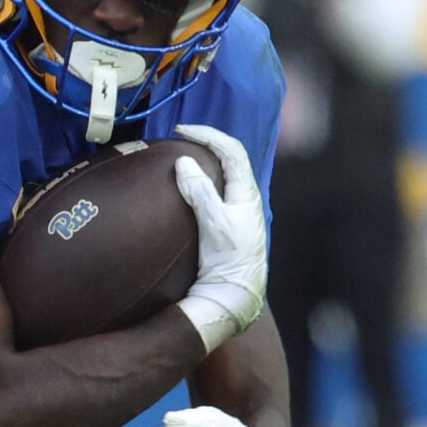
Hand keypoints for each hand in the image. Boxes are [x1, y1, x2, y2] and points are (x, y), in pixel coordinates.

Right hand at [170, 123, 266, 351]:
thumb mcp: (215, 224)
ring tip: (180, 158)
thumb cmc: (229, 261)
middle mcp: (244, 199)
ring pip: (222, 176)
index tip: (182, 131)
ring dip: (203, 162)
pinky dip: (199, 182)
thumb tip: (184, 162)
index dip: (209, 135)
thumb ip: (200, 192)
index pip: (232, 150)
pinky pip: (214, 192)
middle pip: (229, 159)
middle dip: (206, 144)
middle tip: (180, 139)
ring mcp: (236, 213)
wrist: (234, 296)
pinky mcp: (226, 226)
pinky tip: (183, 189)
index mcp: (246, 193)